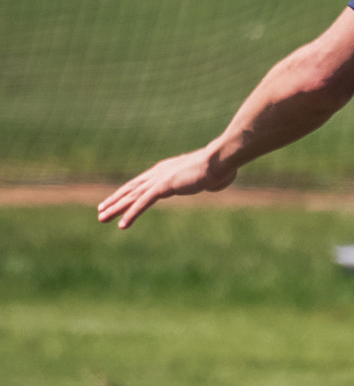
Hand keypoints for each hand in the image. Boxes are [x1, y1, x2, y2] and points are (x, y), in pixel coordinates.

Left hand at [96, 147, 236, 228]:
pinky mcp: (163, 187)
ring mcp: (159, 180)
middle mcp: (159, 173)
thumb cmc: (222, 167)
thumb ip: (207, 181)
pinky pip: (142, 204)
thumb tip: (213, 183)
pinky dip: (131, 214)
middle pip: (131, 189)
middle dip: (115, 200)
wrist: (221, 160)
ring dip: (116, 208)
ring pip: (132, 197)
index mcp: (167, 170)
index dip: (128, 191)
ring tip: (101, 217)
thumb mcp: (212, 177)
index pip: (142, 182)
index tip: (116, 199)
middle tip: (100, 211)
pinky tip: (122, 225)